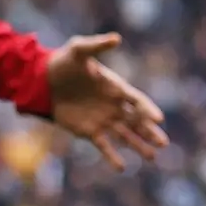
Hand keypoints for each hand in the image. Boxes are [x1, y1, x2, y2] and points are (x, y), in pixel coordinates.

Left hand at [42, 32, 169, 169]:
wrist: (42, 81)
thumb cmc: (63, 62)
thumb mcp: (78, 49)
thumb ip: (97, 45)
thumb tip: (116, 38)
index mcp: (115, 87)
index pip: (136, 100)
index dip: (148, 109)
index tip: (158, 118)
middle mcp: (113, 105)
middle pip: (137, 121)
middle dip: (150, 131)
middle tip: (163, 143)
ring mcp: (103, 119)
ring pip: (125, 135)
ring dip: (139, 145)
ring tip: (152, 157)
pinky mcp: (89, 131)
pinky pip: (104, 145)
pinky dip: (112, 156)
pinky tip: (122, 167)